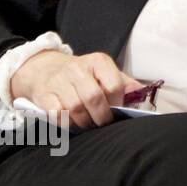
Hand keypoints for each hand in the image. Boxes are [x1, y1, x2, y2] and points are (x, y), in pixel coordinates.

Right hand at [9, 50, 144, 129]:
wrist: (44, 68)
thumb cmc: (83, 75)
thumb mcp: (105, 72)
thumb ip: (125, 84)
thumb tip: (143, 95)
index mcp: (98, 61)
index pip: (114, 85)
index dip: (118, 103)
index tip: (117, 111)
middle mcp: (77, 69)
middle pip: (94, 98)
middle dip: (102, 117)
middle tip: (104, 124)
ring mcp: (58, 81)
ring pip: (75, 108)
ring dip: (85, 122)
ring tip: (89, 124)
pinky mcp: (43, 94)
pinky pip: (58, 115)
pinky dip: (68, 123)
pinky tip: (73, 123)